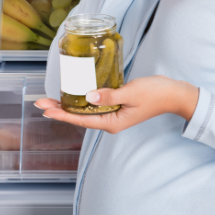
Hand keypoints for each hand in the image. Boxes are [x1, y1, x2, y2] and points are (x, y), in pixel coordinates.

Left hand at [35, 76, 199, 134]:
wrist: (174, 94)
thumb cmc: (156, 93)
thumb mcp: (131, 92)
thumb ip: (109, 95)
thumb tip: (88, 97)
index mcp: (113, 122)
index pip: (82, 119)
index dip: (62, 114)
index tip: (46, 109)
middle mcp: (110, 121)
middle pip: (80, 116)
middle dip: (60, 109)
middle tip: (40, 102)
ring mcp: (113, 114)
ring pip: (86, 111)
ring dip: (69, 104)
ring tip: (51, 99)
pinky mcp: (117, 106)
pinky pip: (95, 105)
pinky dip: (82, 99)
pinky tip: (74, 94)